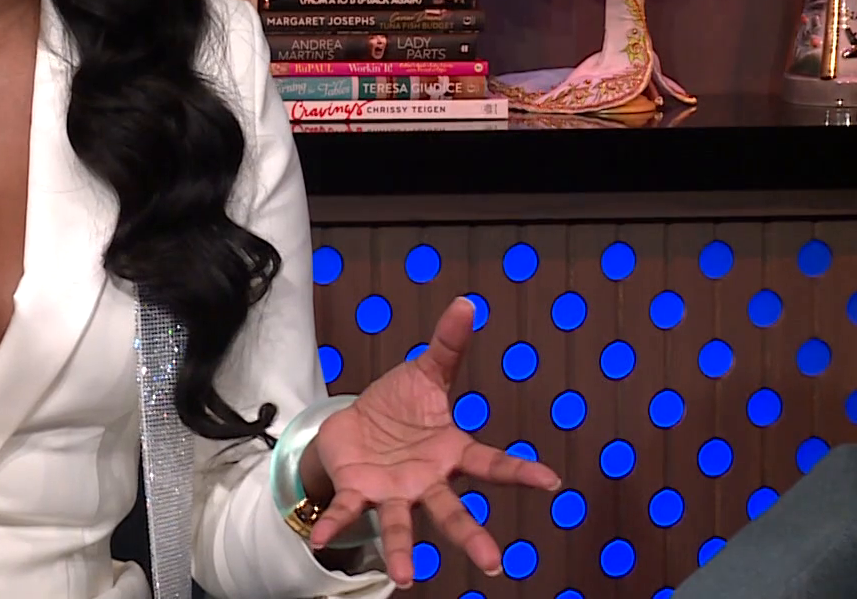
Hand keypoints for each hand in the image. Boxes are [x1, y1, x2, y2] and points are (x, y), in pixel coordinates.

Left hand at [304, 297, 562, 586]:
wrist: (355, 425)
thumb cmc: (399, 407)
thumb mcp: (424, 373)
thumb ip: (447, 344)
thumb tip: (467, 302)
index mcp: (450, 453)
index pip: (492, 463)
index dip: (521, 471)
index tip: (552, 481)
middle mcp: (427, 481)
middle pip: (452, 511)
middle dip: (472, 536)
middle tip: (495, 565)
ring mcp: (394, 491)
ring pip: (402, 523)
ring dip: (402, 550)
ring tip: (405, 578)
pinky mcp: (360, 492)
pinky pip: (347, 511)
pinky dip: (334, 524)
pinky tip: (320, 538)